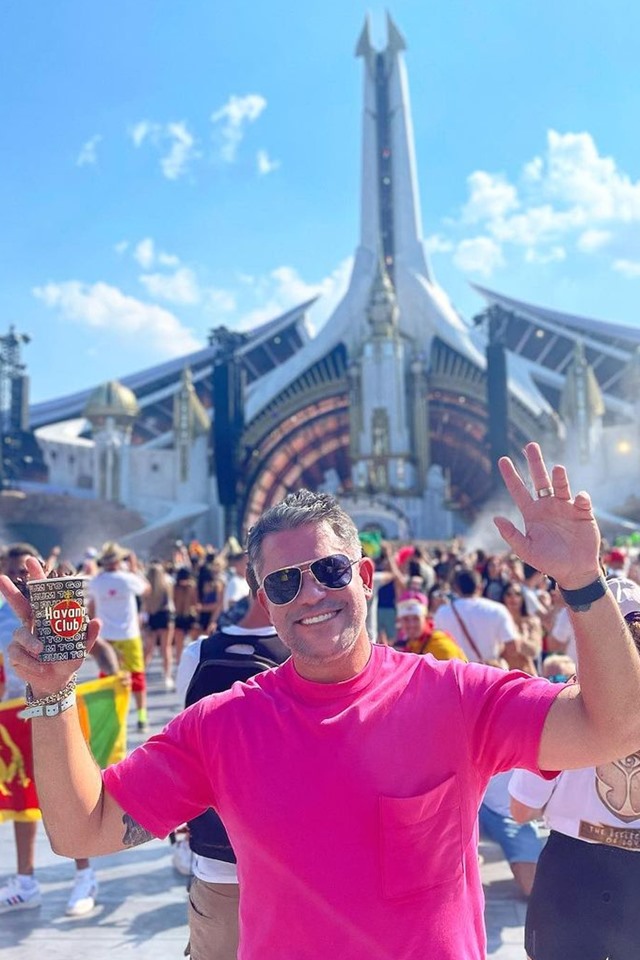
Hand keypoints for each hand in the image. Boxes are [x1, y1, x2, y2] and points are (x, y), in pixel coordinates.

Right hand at [0, 556, 100, 698]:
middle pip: (19, 605)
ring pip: (20, 634)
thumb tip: (97, 621)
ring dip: (31, 642)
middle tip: (2, 578)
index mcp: (48, 618)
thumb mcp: (81, 648)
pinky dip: (31, 662)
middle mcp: (32, 625)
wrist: (57, 681)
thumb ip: (88, 635)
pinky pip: (18, 654)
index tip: (31, 561)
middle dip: (10, 591)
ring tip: (42, 651)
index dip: (36, 577)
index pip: (42, 595)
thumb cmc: (68, 659)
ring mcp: (22, 639)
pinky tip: (41, 666)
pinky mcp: (16, 654)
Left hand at [493, 442, 600, 589]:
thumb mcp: (526, 550)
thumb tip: (495, 518)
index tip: (502, 460)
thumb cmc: (548, 561)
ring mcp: (566, 507)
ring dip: (559, 477)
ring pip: (560, 486)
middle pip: (540, 480)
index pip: (519, 490)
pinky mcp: (583, 513)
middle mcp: (548, 506)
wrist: (574, 571)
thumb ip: (511, 535)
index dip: (511, 476)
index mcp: (532, 513)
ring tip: (558, 469)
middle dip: (535, 463)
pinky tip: (579, 498)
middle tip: (530, 445)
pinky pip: (581, 501)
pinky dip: (581, 497)